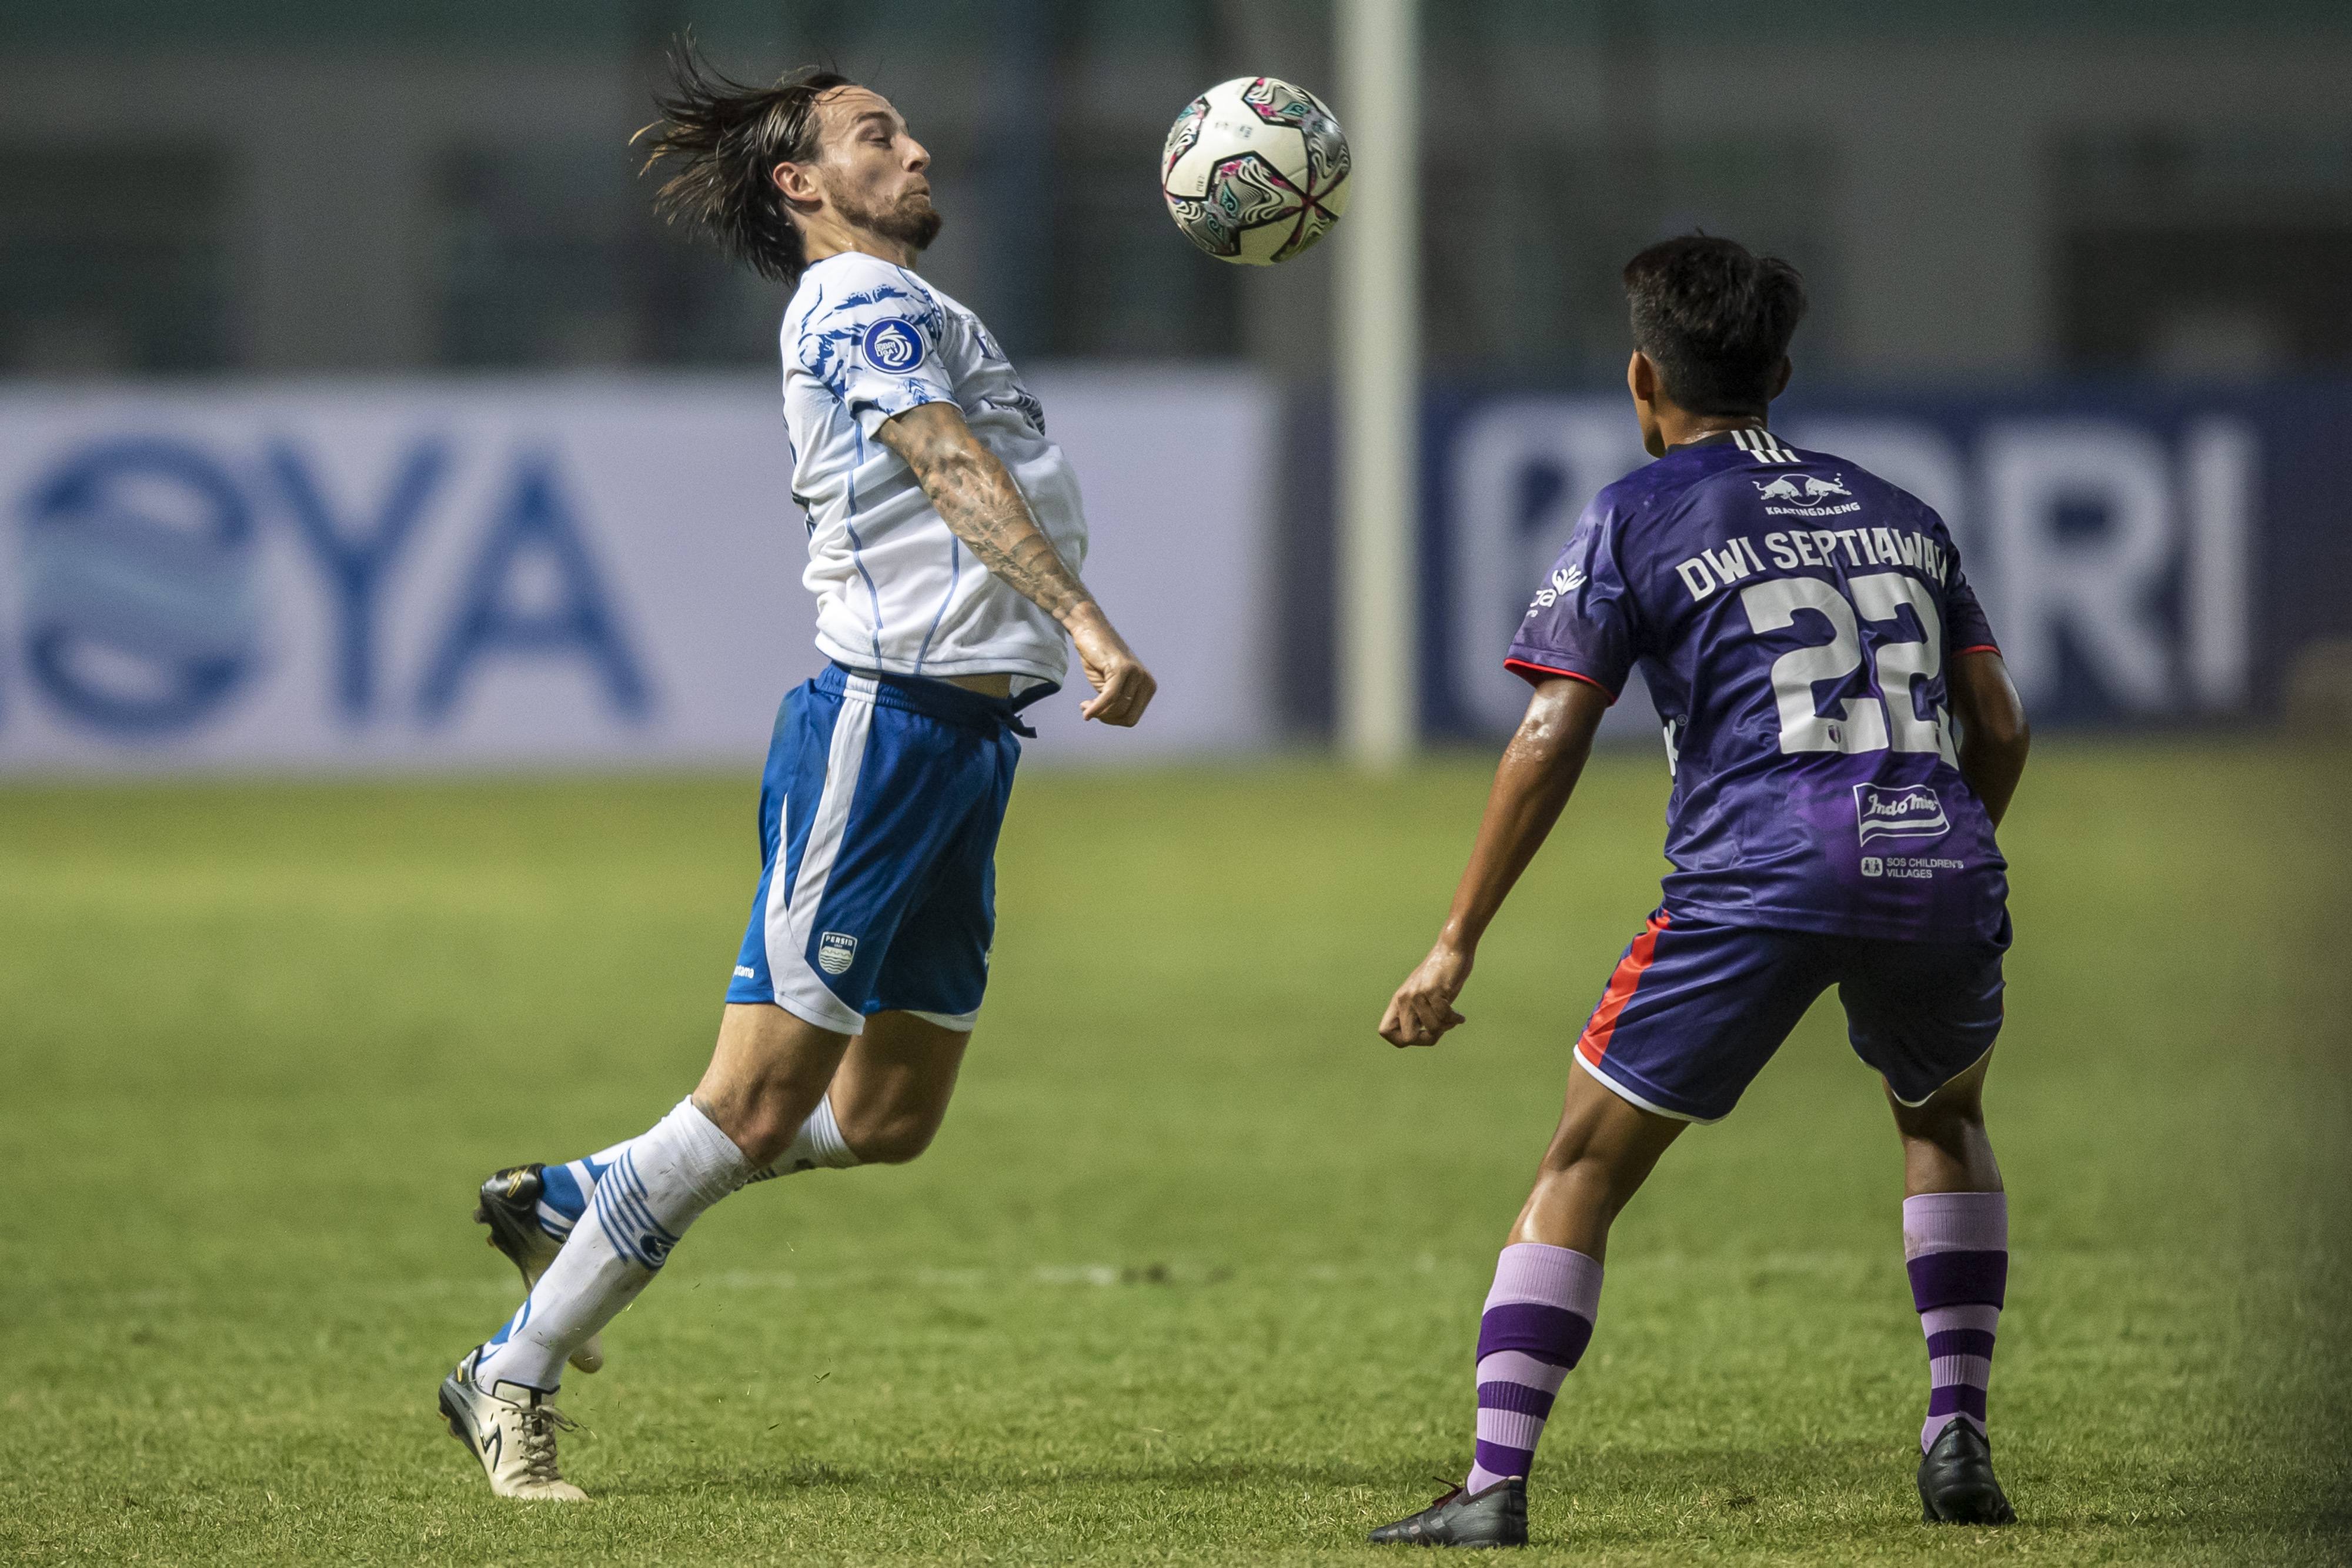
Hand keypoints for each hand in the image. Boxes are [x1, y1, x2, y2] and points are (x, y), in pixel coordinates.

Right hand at [1068, 605, 1155, 726]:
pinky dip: (1096, 708)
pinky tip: (1085, 710)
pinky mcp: (1122, 669)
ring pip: (1117, 708)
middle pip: (1127, 717)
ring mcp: (1136, 674)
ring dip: (1098, 712)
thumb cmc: (1098, 658)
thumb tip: (1109, 719)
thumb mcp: (1110, 686)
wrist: (1089, 630)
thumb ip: (1116, 702)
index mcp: (1147, 687)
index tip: (1097, 713)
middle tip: (1090, 710)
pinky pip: (1110, 697)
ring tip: (1085, 705)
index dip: (1111, 720)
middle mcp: (1146, 681)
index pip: (1132, 718)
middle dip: (1106, 718)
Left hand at [1380, 939, 1472, 1046]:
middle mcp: (1404, 998)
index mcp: (1398, 1000)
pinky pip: (1444, 1017)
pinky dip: (1455, 1019)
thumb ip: (1418, 1014)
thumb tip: (1425, 1037)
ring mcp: (1418, 994)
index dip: (1401, 1040)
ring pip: (1432, 1029)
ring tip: (1453, 1018)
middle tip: (1441, 1030)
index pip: (1385, 1031)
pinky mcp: (1434, 990)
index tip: (1420, 1035)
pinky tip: (1460, 1017)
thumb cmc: (1440, 975)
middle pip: (1408, 1038)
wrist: (1451, 949)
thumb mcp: (1422, 995)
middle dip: (1428, 1039)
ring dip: (1447, 1026)